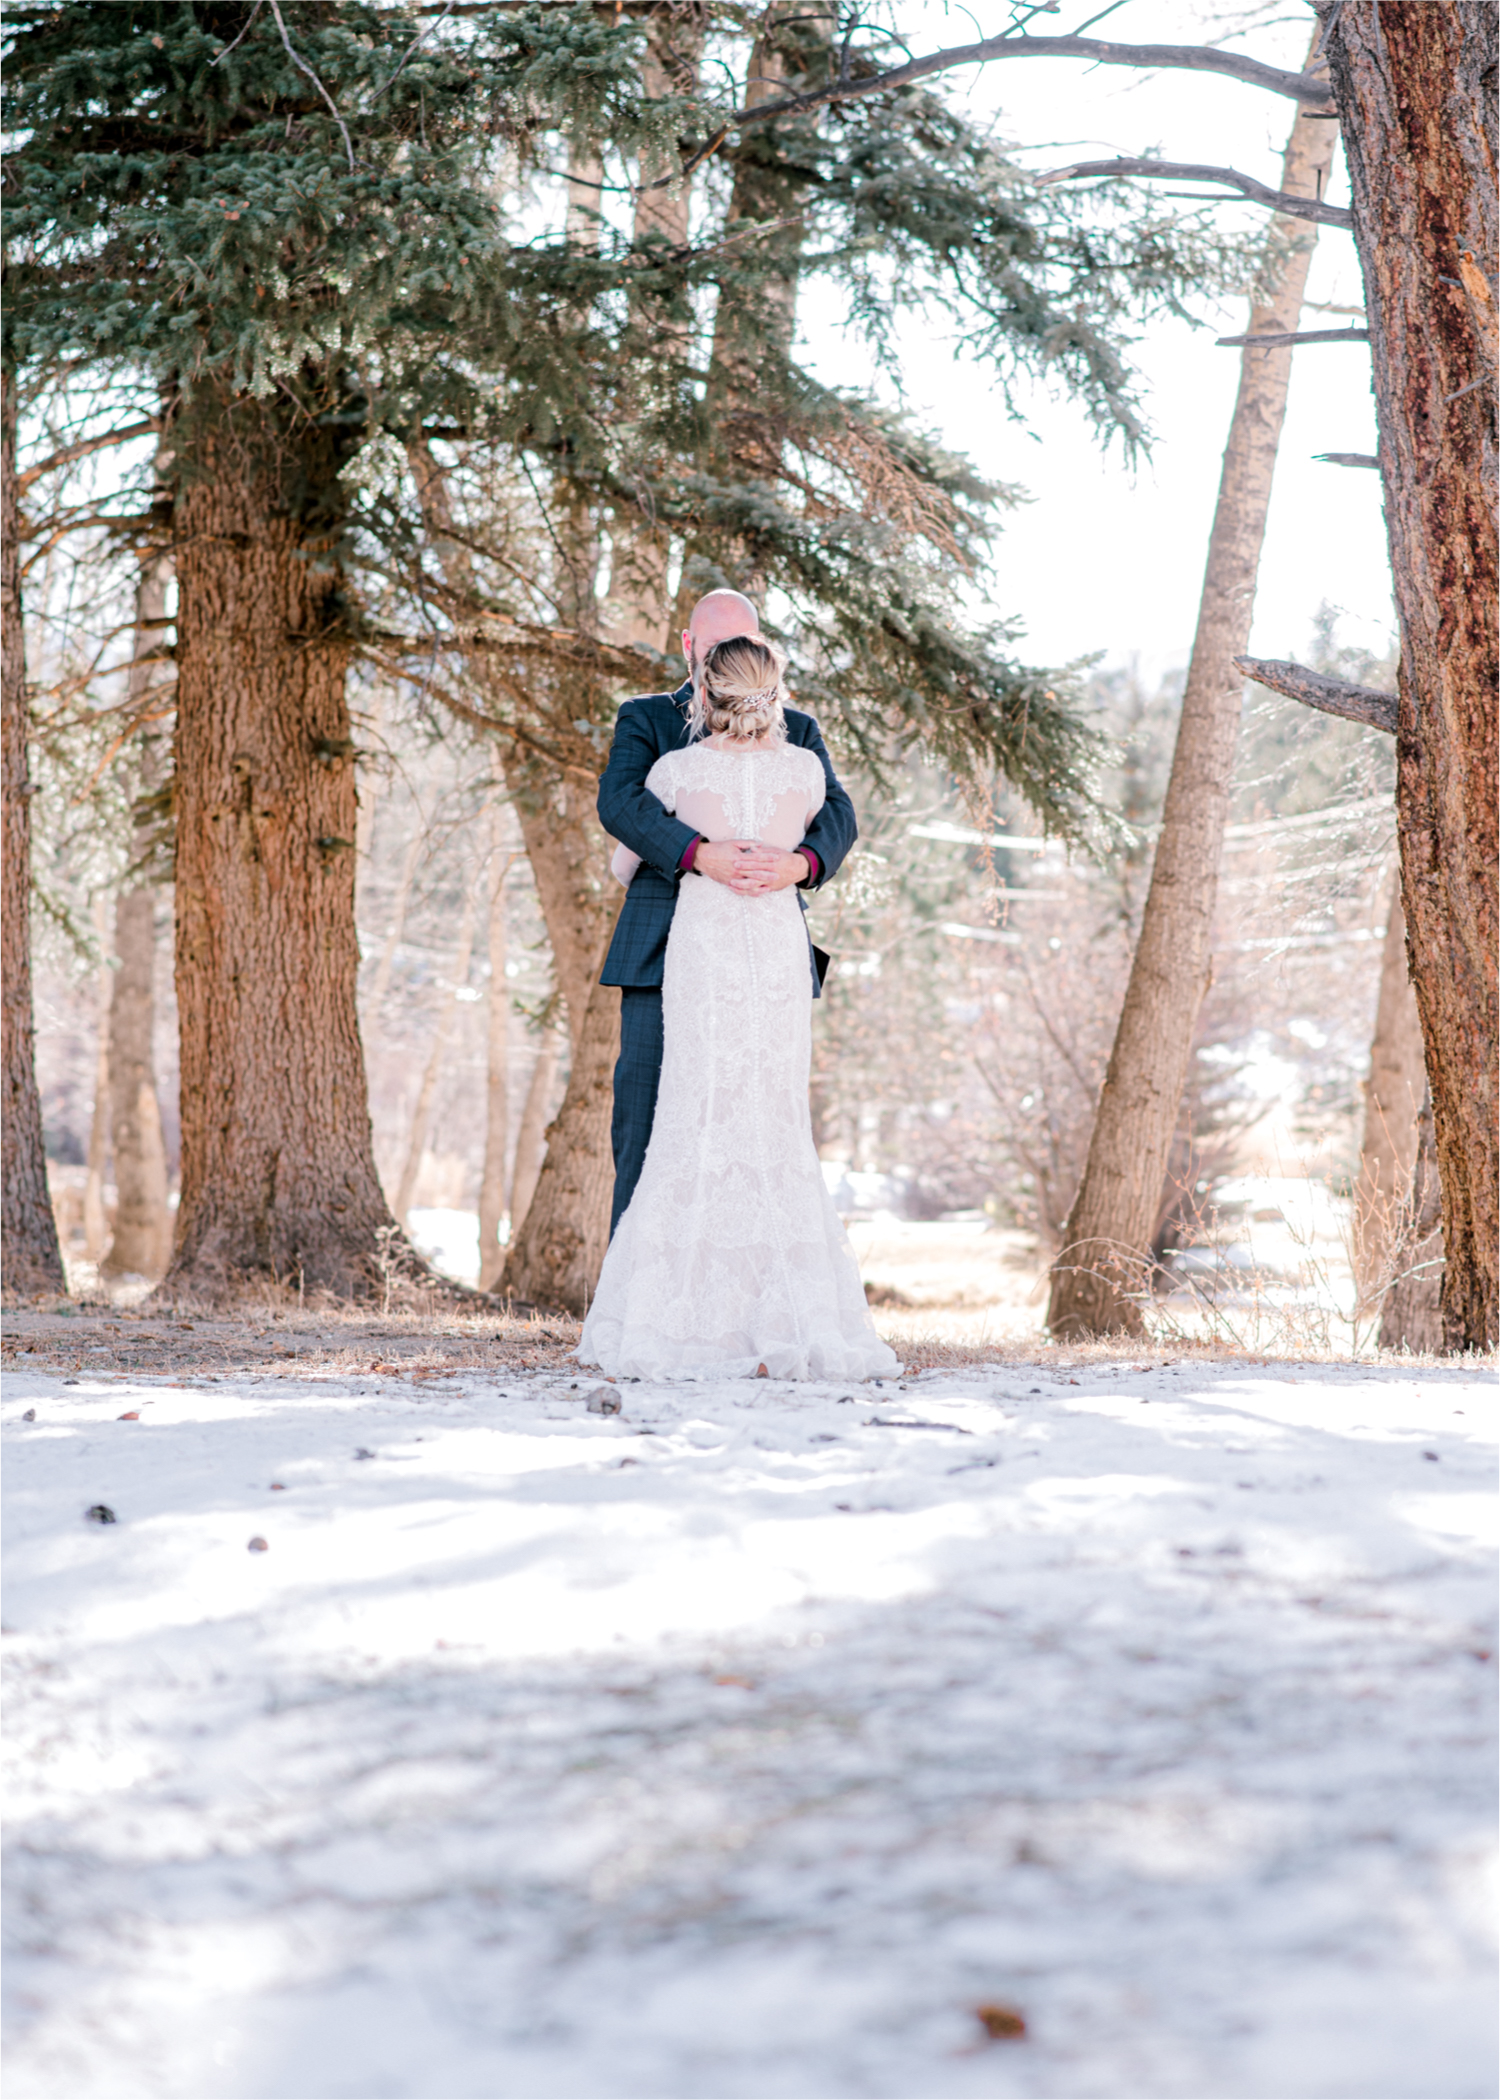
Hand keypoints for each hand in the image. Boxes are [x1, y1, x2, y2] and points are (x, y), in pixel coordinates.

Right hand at [694, 840, 809, 894]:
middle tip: (778, 874)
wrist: (703, 858)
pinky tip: (758, 892)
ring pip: (749, 883)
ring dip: (760, 885)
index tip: (777, 857)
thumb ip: (747, 843)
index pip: (757, 857)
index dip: (768, 857)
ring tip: (771, 886)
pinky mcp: (729, 883)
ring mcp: (733, 877)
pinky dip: (750, 891)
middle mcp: (737, 868)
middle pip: (755, 871)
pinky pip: (741, 889)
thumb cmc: (719, 848)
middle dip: (768, 873)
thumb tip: (760, 844)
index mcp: (739, 857)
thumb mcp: (733, 843)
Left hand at [730, 845, 810, 895]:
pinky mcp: (771, 889)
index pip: (757, 863)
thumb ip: (762, 850)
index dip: (746, 863)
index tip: (736, 861)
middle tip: (731, 873)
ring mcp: (771, 883)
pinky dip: (749, 892)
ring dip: (743, 886)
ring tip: (732, 884)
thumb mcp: (775, 851)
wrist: (798, 869)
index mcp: (772, 863)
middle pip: (755, 874)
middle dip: (742, 874)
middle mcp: (771, 874)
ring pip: (755, 886)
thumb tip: (752, 847)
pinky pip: (758, 892)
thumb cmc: (785, 858)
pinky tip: (740, 891)